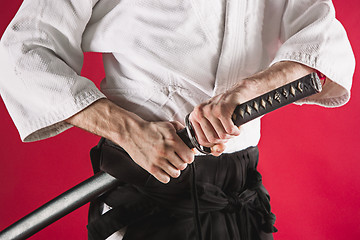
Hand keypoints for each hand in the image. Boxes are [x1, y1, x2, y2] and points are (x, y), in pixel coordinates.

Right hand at [66, 99, 193, 183]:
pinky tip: (163, 168)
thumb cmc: (150, 129)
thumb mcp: (168, 125)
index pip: (189, 157)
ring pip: (175, 173)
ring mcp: (158, 161)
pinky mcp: (150, 168)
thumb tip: (191, 142)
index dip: (189, 156)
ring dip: (174, 169)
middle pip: (183, 166)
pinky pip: (165, 179)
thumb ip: (182, 131)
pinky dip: (166, 175)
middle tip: (177, 158)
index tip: (186, 155)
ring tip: (170, 164)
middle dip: (182, 162)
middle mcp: (166, 151)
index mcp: (172, 140)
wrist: (132, 133)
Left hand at [189, 87, 242, 155]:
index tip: (220, 138)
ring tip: (233, 127)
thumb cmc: (227, 111)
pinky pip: (229, 130)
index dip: (213, 143)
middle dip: (224, 139)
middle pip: (212, 139)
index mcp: (195, 117)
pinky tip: (237, 125)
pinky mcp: (221, 109)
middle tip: (229, 131)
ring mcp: (210, 110)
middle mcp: (199, 112)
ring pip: (222, 136)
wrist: (239, 93)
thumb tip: (216, 150)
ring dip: (231, 135)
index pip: (201, 141)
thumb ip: (215, 143)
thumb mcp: (216, 126)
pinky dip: (236, 131)